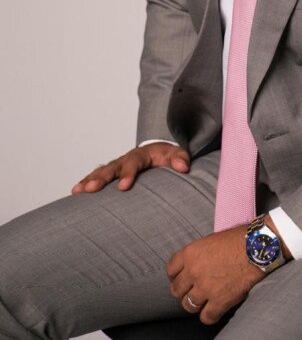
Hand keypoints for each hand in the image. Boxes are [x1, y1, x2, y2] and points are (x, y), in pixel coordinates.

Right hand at [71, 142, 189, 193]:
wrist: (159, 151)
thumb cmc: (167, 156)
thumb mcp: (176, 154)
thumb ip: (180, 158)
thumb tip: (183, 167)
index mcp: (141, 155)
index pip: (133, 163)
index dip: (128, 174)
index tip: (123, 187)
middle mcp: (126, 159)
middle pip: (112, 167)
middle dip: (101, 178)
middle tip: (91, 189)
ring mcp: (117, 166)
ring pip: (101, 171)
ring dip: (90, 180)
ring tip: (78, 190)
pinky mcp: (112, 173)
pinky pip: (97, 176)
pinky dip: (86, 182)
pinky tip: (76, 191)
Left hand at [167, 225, 264, 324]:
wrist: (256, 247)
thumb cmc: (238, 239)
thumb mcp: (211, 240)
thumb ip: (199, 254)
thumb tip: (195, 265)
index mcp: (190, 253)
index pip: (170, 270)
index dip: (175, 275)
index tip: (180, 278)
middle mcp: (194, 271)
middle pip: (176, 290)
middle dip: (183, 290)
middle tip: (191, 290)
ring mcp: (205, 288)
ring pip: (188, 305)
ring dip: (195, 303)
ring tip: (202, 300)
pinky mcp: (219, 301)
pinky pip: (206, 317)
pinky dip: (209, 315)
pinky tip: (214, 308)